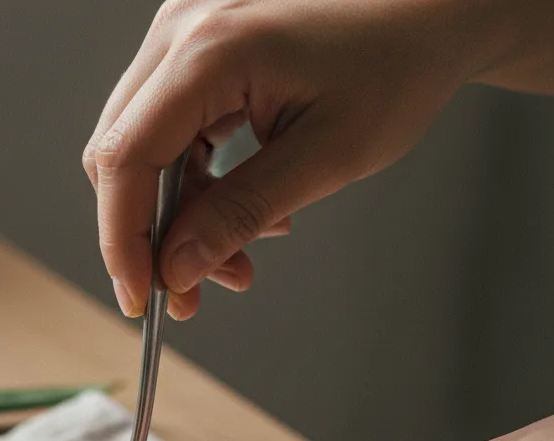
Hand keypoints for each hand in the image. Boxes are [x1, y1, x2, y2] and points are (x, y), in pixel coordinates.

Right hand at [83, 0, 503, 319]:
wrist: (432, 11)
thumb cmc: (397, 64)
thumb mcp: (323, 157)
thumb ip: (240, 214)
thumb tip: (176, 270)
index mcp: (209, 51)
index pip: (125, 158)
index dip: (121, 240)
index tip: (141, 298)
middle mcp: (182, 33)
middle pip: (121, 155)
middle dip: (150, 235)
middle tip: (190, 292)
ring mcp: (186, 37)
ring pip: (143, 150)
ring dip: (177, 217)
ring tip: (233, 260)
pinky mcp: (199, 53)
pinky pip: (172, 134)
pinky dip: (196, 186)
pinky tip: (240, 214)